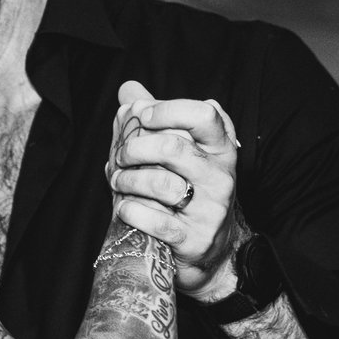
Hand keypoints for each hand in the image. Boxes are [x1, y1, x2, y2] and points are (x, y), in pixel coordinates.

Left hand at [107, 83, 246, 297]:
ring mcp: (211, 209)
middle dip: (135, 148)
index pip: (204, 115)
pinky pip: (158, 221)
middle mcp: (221, 176)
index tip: (141, 116)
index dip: (168, 110)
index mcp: (220, 148)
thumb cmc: (189, 189)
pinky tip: (124, 207)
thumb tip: (128, 90)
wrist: (210, 248)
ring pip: (162, 185)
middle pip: (173, 148)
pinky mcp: (195, 238)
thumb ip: (156, 119)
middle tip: (120, 155)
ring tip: (116, 180)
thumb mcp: (180, 152)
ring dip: (128, 180)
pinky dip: (132, 211)